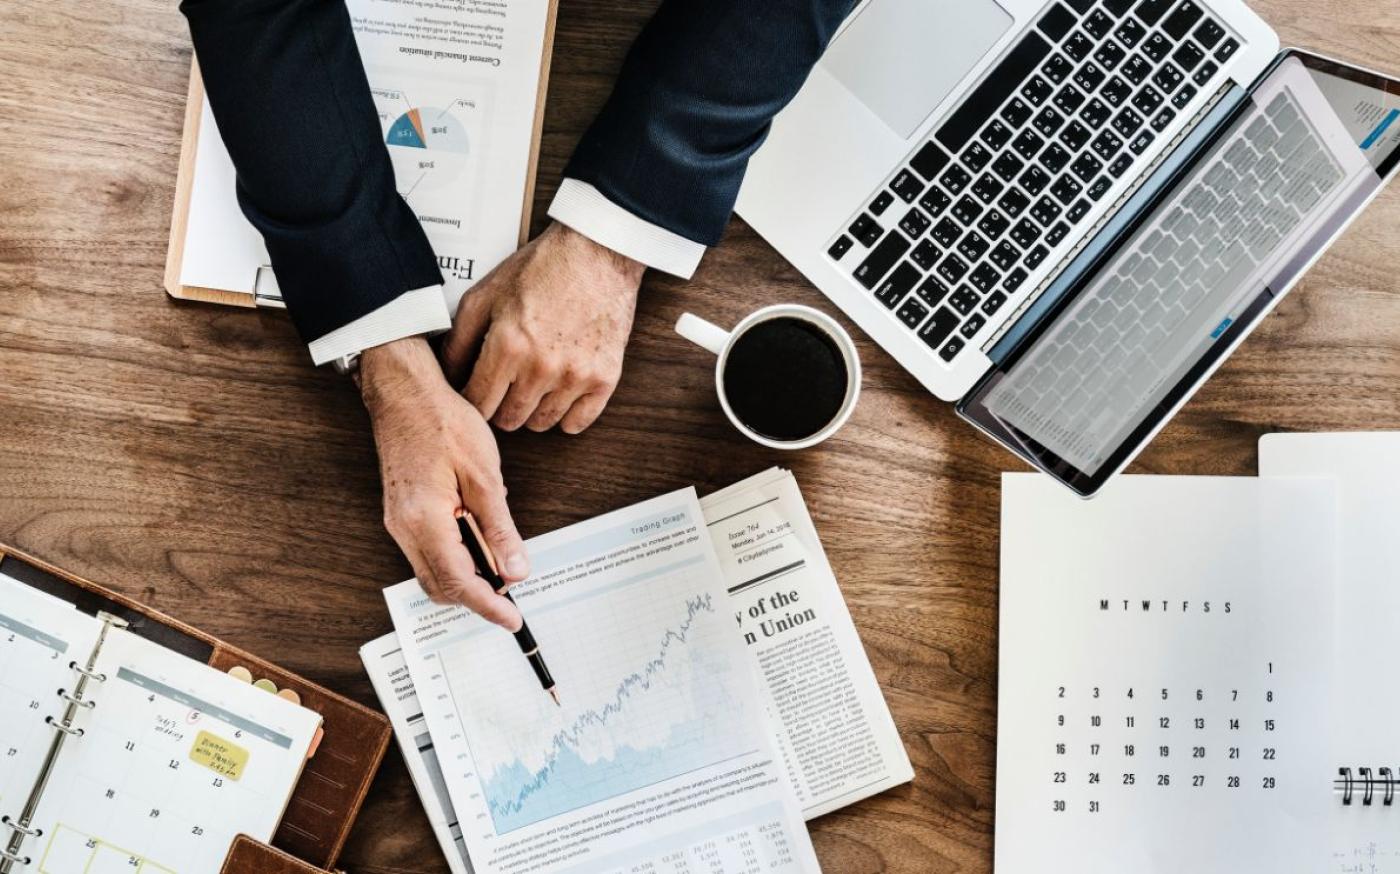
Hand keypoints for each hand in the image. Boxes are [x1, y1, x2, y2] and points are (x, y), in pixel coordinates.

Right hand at [360, 336, 528, 629]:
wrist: (405, 393)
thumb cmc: (443, 422)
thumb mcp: (485, 476)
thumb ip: (499, 529)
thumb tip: (515, 569)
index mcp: (423, 520)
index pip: (458, 582)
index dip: (487, 606)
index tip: (511, 619)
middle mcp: (403, 528)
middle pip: (440, 586)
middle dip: (476, 597)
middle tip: (511, 593)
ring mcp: (398, 522)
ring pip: (432, 572)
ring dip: (466, 576)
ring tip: (499, 562)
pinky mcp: (402, 514)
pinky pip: (428, 552)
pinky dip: (455, 557)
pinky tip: (479, 539)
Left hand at [442, 222, 645, 433]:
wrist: (598, 252)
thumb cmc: (541, 269)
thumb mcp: (486, 294)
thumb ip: (459, 339)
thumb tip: (447, 375)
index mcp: (507, 345)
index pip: (478, 404)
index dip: (472, 402)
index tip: (476, 392)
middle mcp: (541, 367)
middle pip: (508, 420)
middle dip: (499, 407)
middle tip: (504, 387)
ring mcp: (575, 376)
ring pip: (541, 424)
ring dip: (531, 410)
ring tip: (532, 385)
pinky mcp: (604, 378)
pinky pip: (577, 423)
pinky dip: (565, 415)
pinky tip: (559, 393)